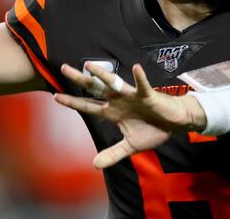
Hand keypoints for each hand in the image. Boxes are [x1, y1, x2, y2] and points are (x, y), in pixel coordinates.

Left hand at [54, 62, 206, 168]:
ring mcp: (132, 96)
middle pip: (95, 89)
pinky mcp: (148, 95)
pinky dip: (140, 78)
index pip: (88, 106)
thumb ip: (113, 154)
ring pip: (114, 83)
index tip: (55, 96)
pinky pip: (143, 85)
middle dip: (80, 80)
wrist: (174, 123)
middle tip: (64, 68)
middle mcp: (118, 101)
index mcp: (113, 112)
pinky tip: (136, 68)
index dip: (73, 102)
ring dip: (102, 74)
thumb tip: (94, 165)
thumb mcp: (130, 146)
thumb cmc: (153, 130)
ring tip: (89, 65)